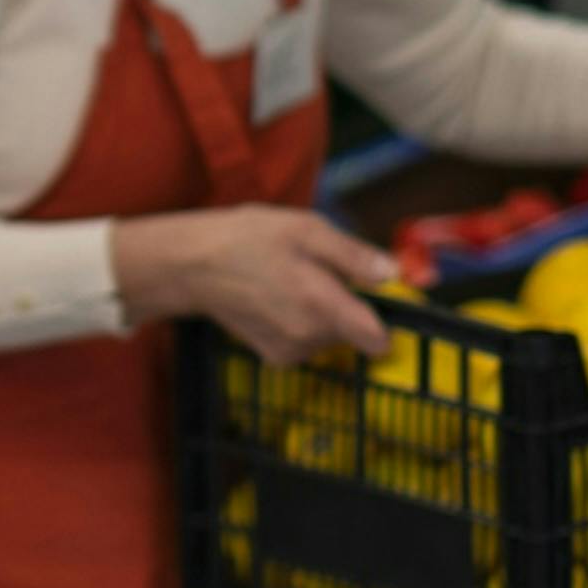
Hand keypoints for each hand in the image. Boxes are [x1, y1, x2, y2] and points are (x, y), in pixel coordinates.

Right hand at [111, 205, 396, 365]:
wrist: (194, 266)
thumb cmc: (250, 239)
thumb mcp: (306, 229)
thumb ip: (353, 256)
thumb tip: (392, 274)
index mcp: (322, 304)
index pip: (376, 339)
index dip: (384, 322)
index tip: (375, 302)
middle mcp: (309, 336)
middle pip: (353, 330)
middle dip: (343, 302)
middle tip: (313, 270)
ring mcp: (291, 351)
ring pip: (330, 335)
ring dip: (321, 312)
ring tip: (289, 281)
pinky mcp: (275, 358)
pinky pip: (308, 342)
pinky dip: (301, 324)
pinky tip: (277, 300)